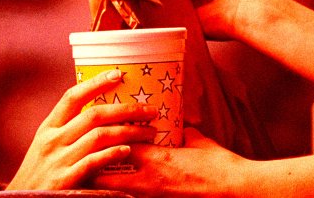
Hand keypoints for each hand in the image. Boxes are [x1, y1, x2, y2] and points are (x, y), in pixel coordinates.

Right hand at [8, 69, 158, 190]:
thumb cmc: (40, 171)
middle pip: (93, 115)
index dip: (96, 83)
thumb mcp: (46, 144)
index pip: (72, 96)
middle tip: (151, 110)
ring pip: (99, 137)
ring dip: (129, 132)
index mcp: (48, 127)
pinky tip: (129, 151)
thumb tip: (99, 111)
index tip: (119, 74)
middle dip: (126, 110)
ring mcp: (58, 160)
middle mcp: (52, 139)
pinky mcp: (65, 180)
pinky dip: (113, 154)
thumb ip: (67, 129)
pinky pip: (93, 162)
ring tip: (149, 132)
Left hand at [90, 128, 245, 196]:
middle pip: (108, 173)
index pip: (120, 145)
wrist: (235, 190)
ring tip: (86, 176)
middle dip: (90, 167)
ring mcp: (153, 195)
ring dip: (101, 183)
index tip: (90, 131)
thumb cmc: (220, 165)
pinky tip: (114, 189)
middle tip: (77, 158)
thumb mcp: (199, 140)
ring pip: (116, 190)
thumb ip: (184, 131)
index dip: (103, 138)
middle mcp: (150, 179)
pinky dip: (120, 193)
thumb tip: (180, 123)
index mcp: (158, 157)